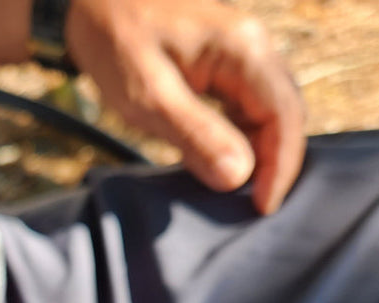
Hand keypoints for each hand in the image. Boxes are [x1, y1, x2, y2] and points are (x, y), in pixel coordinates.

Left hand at [66, 0, 306, 214]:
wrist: (93, 2)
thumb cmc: (114, 39)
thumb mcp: (149, 96)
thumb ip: (195, 134)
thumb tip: (237, 176)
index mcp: (243, 49)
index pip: (285, 116)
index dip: (281, 167)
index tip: (262, 207)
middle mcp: (253, 47)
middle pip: (285, 114)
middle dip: (274, 162)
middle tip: (250, 206)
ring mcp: (240, 54)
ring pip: (268, 113)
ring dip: (259, 152)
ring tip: (236, 191)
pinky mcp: (224, 65)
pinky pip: (246, 107)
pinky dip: (241, 138)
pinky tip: (220, 162)